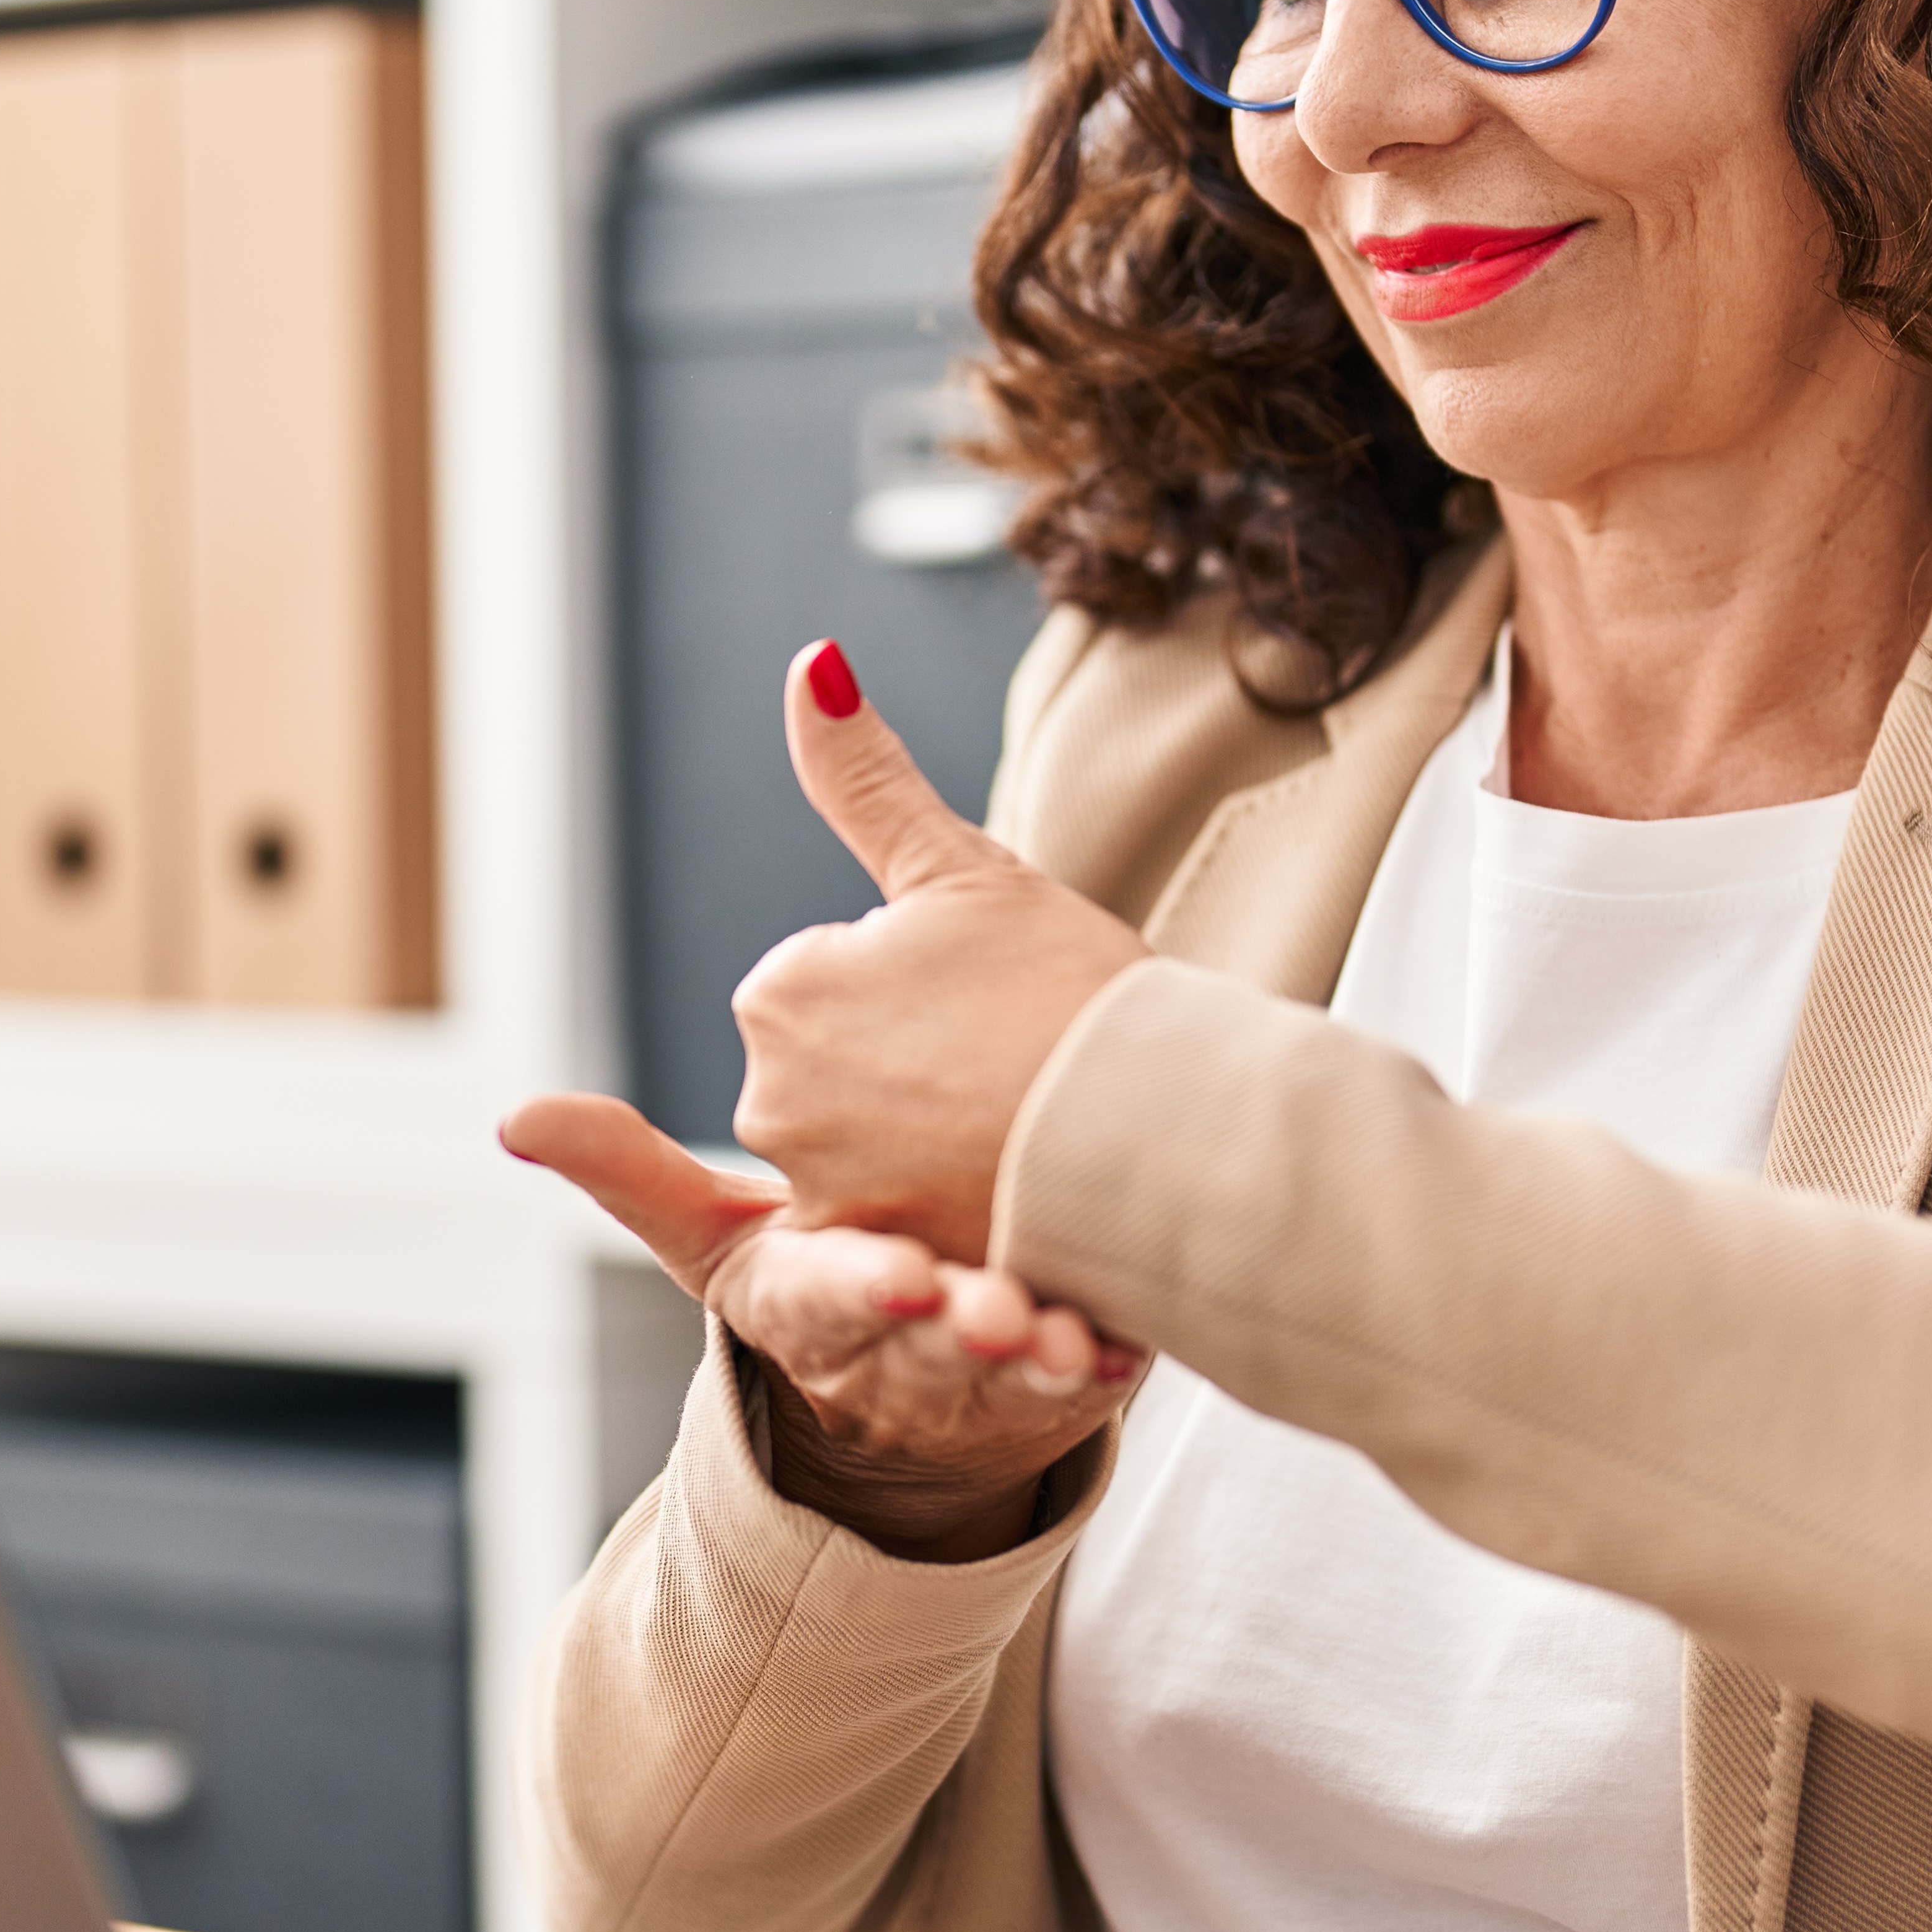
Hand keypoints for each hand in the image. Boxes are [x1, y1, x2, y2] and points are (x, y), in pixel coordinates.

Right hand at [498, 1094, 1139, 1561]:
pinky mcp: (1056, 1389)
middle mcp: (889, 1347)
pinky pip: (1084, 1386)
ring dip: (1035, 1357)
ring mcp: (975, 1377)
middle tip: (1000, 1308)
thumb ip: (630, 1174)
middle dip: (955, 1328)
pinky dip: (1103, 1365)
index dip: (860, 1286)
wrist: (921, 1381)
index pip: (822, 1296)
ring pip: (1003, 1373)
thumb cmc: (821, 1274)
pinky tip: (1126, 1340)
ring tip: (1064, 1329)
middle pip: (919, 1340)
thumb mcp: (719, 1238)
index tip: (901, 1270)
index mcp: (803, 1303)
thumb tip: (513, 1117)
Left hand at [724, 641, 1153, 1268]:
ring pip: (878, 1149)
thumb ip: (865, 777)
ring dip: (937, 1138)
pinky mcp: (878, 1268)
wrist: (1161, 1129)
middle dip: (917, 1063)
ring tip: (1017, 1123)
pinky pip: (904, 1231)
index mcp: (780, 991)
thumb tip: (809, 663)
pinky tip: (1012, 1189)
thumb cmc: (1073, 988)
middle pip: (847, 1069)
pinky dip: (952, 1210)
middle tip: (1008, 1058)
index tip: (985, 997)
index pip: (839, 978)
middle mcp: (770, 1098)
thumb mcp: (963, 865)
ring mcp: (821, 1193)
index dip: (924, 984)